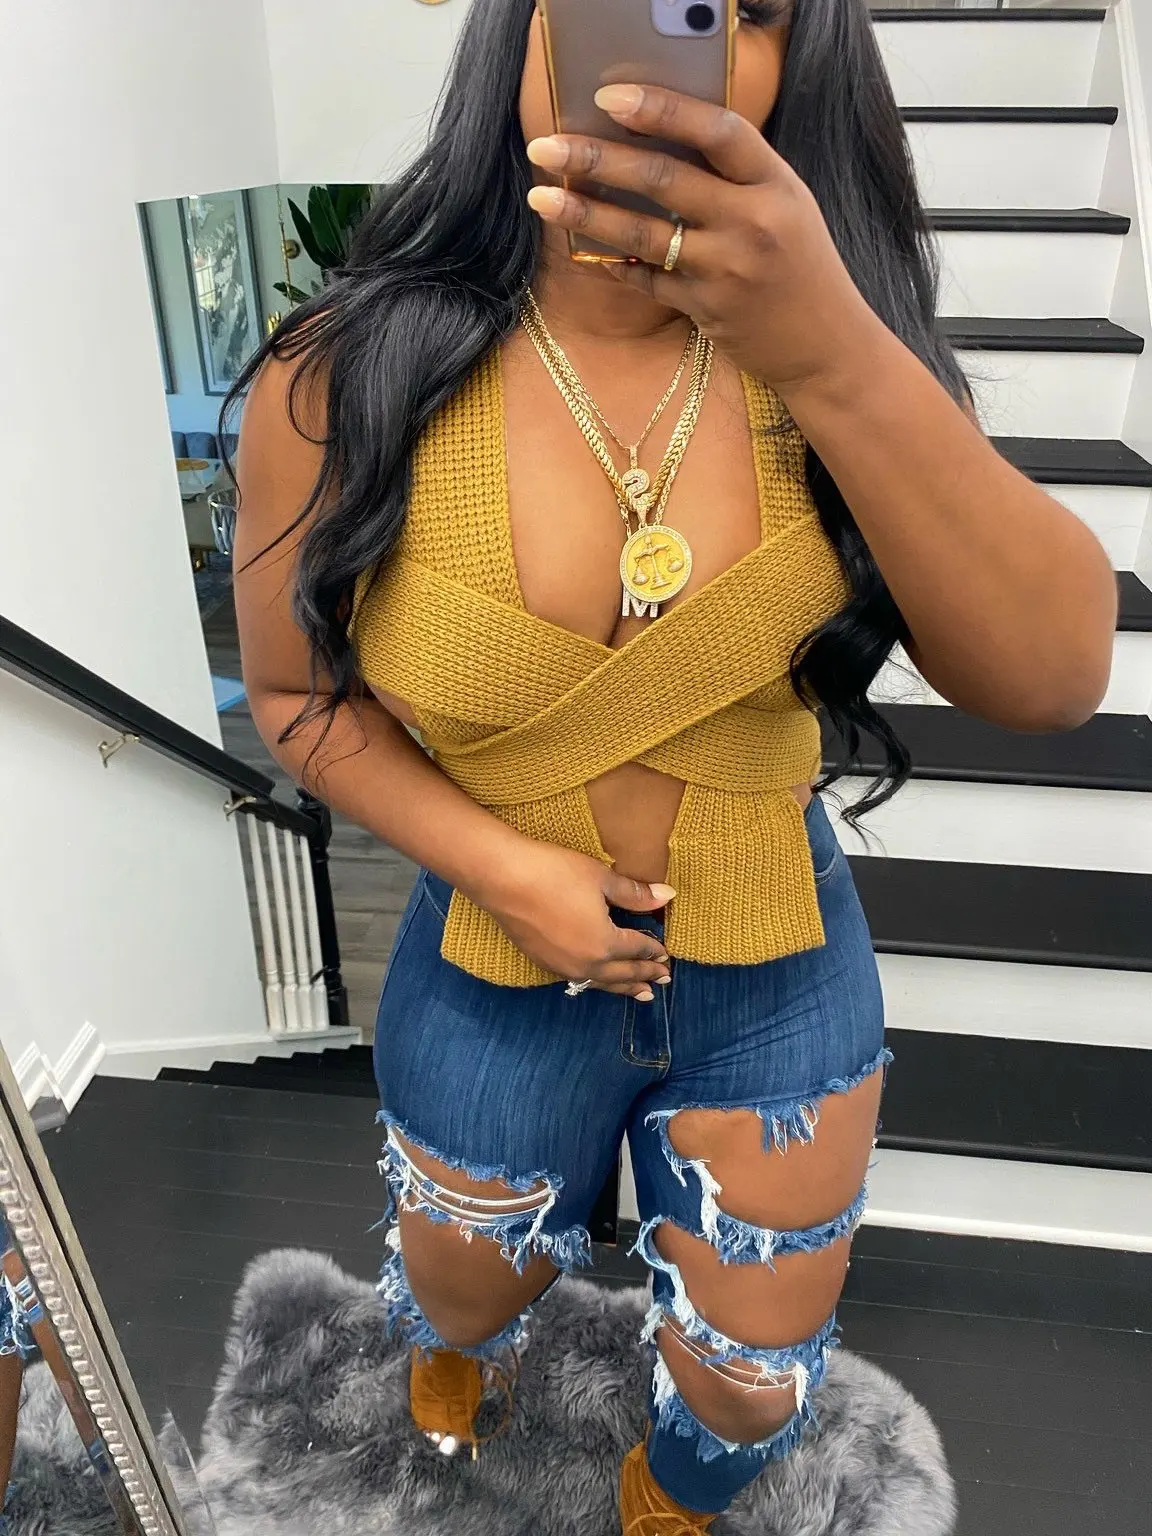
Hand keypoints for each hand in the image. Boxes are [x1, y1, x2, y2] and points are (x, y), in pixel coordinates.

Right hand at [474, 839, 674, 999]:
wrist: (502, 879)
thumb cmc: (554, 873)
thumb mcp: (601, 878)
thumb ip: (635, 894)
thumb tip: (667, 896)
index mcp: (605, 944)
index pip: (637, 950)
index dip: (654, 951)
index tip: (666, 954)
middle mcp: (586, 963)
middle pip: (623, 974)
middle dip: (645, 976)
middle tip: (663, 980)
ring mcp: (562, 967)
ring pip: (601, 983)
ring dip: (623, 988)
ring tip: (640, 994)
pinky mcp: (542, 962)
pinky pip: (578, 980)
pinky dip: (596, 983)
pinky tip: (595, 980)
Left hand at [525, 84, 883, 394]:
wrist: (827, 346)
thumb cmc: (801, 267)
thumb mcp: (787, 205)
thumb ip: (736, 175)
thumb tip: (661, 142)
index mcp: (776, 183)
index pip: (715, 130)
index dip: (662, 110)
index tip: (609, 97)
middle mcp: (752, 222)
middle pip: (663, 180)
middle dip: (596, 158)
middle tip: (545, 147)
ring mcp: (727, 269)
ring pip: (643, 234)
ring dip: (586, 213)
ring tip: (542, 196)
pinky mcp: (707, 309)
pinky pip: (648, 280)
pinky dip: (615, 264)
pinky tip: (585, 250)